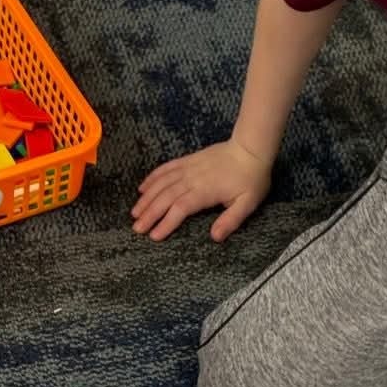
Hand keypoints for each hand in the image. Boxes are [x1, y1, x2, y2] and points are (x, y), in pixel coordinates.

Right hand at [132, 138, 272, 242]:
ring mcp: (188, 168)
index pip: (180, 208)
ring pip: (162, 183)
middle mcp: (192, 179)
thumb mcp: (248, 203)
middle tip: (136, 228)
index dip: (166, 222)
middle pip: (165, 197)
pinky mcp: (187, 160)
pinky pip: (165, 168)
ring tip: (135, 212)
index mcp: (205, 191)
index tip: (154, 235)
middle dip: (149, 213)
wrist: (250, 149)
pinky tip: (142, 188)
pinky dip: (152, 178)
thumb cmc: (251, 179)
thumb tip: (214, 237)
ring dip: (147, 198)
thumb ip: (231, 220)